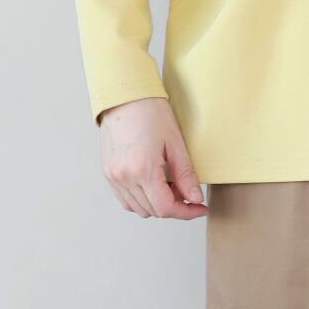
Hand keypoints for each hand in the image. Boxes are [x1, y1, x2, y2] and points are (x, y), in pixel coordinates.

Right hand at [98, 97, 209, 218]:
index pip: (165, 208)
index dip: (186, 212)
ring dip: (157, 204)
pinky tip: (154, 184)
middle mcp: (124, 178)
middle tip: (188, 190)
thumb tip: (195, 198)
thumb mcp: (175, 142)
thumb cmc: (151, 112)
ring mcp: (114, 177)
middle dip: (174, 206)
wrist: (125, 96)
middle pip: (152, 211)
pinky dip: (141, 199)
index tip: (200, 208)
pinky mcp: (108, 173)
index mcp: (143, 170)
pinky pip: (126, 199)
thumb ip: (185, 174)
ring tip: (171, 185)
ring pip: (138, 208)